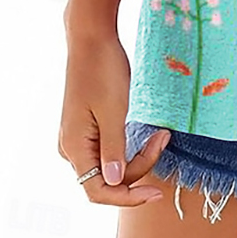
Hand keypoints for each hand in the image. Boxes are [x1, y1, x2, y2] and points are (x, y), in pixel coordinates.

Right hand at [58, 29, 171, 206]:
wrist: (92, 39)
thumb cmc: (102, 70)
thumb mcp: (113, 110)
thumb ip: (113, 148)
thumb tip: (113, 182)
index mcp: (75, 147)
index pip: (98, 192)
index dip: (127, 198)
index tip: (155, 193)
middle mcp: (73, 148)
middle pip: (108, 179)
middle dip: (140, 166)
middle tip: (163, 139)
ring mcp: (80, 137)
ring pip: (111, 165)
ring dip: (137, 156)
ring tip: (161, 134)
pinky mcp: (89, 126)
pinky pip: (110, 149)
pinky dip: (130, 147)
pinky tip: (147, 135)